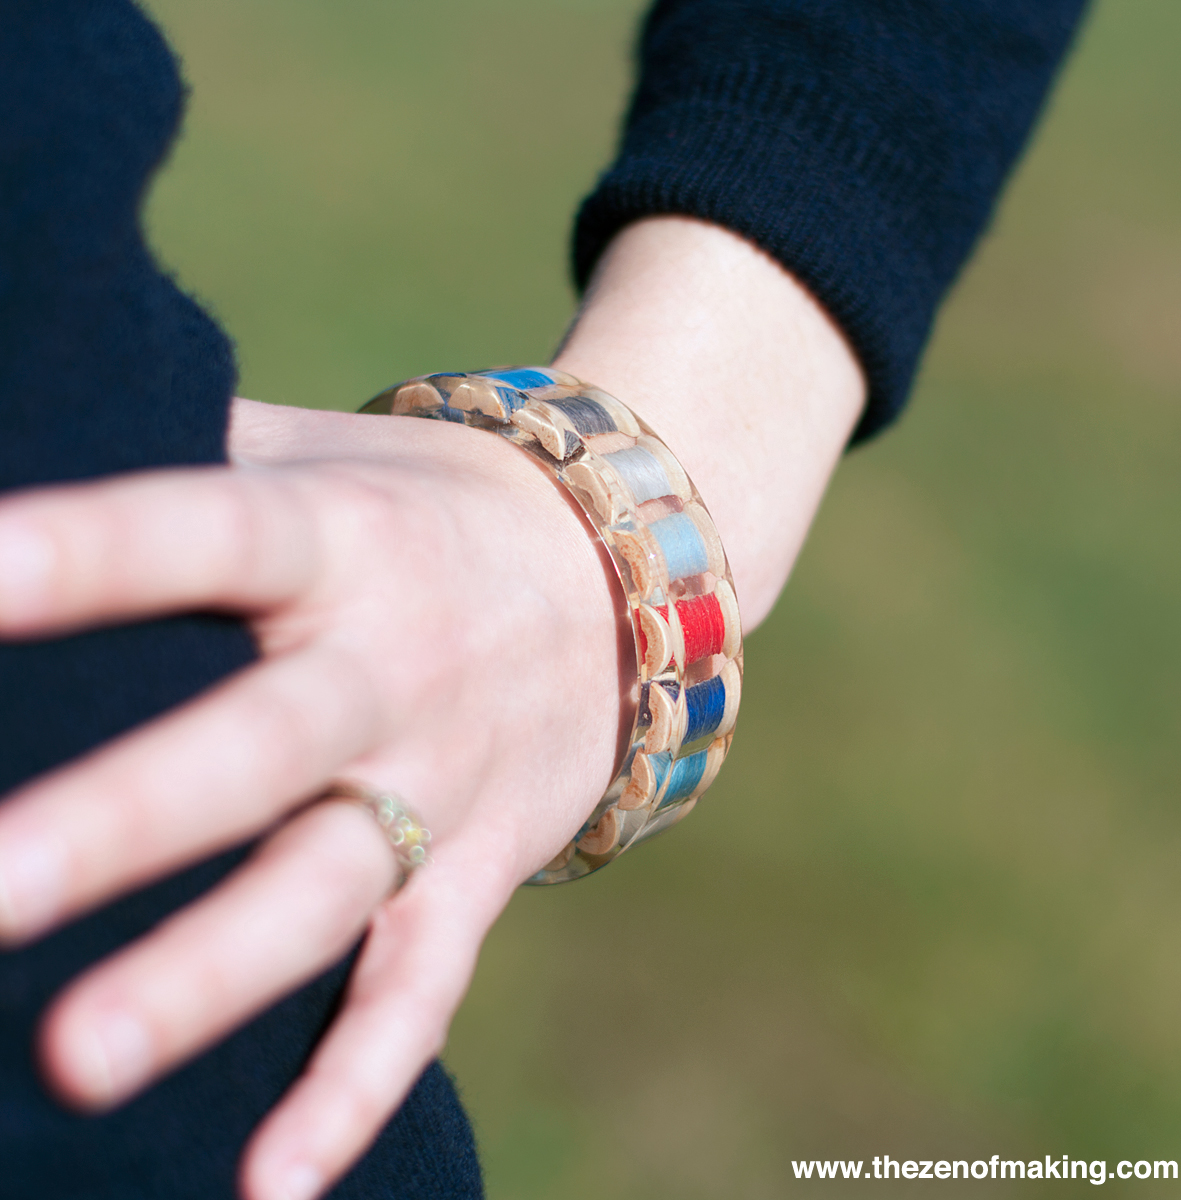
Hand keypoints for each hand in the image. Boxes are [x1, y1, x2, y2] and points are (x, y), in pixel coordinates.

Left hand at [0, 215, 864, 1199]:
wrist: (623, 578)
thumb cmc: (425, 507)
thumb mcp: (329, 454)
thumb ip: (199, 456)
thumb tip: (31, 405)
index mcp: (344, 538)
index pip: (207, 532)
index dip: (88, 553)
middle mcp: (393, 666)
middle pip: (257, 745)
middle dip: (123, 817)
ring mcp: (446, 779)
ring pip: (328, 887)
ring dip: (213, 972)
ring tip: (73, 1060)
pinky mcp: (481, 867)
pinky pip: (422, 983)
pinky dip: (357, 1080)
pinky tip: (267, 1182)